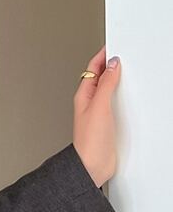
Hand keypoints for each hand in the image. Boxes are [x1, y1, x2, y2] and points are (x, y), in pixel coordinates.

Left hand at [72, 45, 120, 187]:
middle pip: (100, 78)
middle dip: (110, 65)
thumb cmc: (89, 141)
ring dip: (116, 80)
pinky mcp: (108, 123)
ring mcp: (99, 113)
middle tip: (121, 53)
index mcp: (84, 96)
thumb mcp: (99, 106)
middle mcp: (90, 103)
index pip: (92, 70)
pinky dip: (122, 95)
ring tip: (125, 69)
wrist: (91, 166)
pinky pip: (115, 104)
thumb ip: (106, 84)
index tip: (112, 45)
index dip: (102, 56)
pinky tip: (128, 96)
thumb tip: (112, 64)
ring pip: (108, 90)